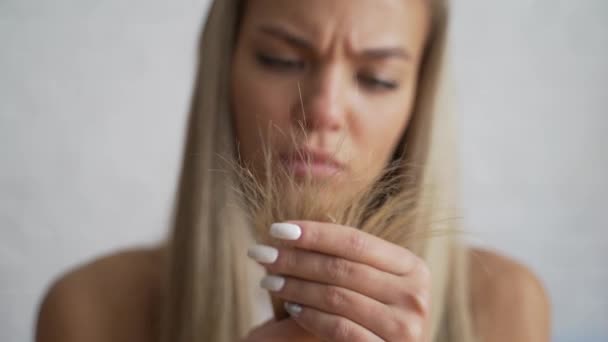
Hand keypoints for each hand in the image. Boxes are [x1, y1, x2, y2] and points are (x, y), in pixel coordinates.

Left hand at [247, 221, 430, 341]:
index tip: (278, 229)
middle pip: (342, 268)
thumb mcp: (373, 282)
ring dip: (296, 286)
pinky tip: (291, 307)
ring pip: (337, 297)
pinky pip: (339, 328)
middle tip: (262, 254)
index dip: (314, 233)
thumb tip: (294, 232)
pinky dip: (311, 316)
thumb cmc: (375, 314)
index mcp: (413, 267)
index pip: (355, 241)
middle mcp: (414, 295)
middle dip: (296, 259)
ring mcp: (404, 327)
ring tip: (268, 280)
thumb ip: (348, 259)